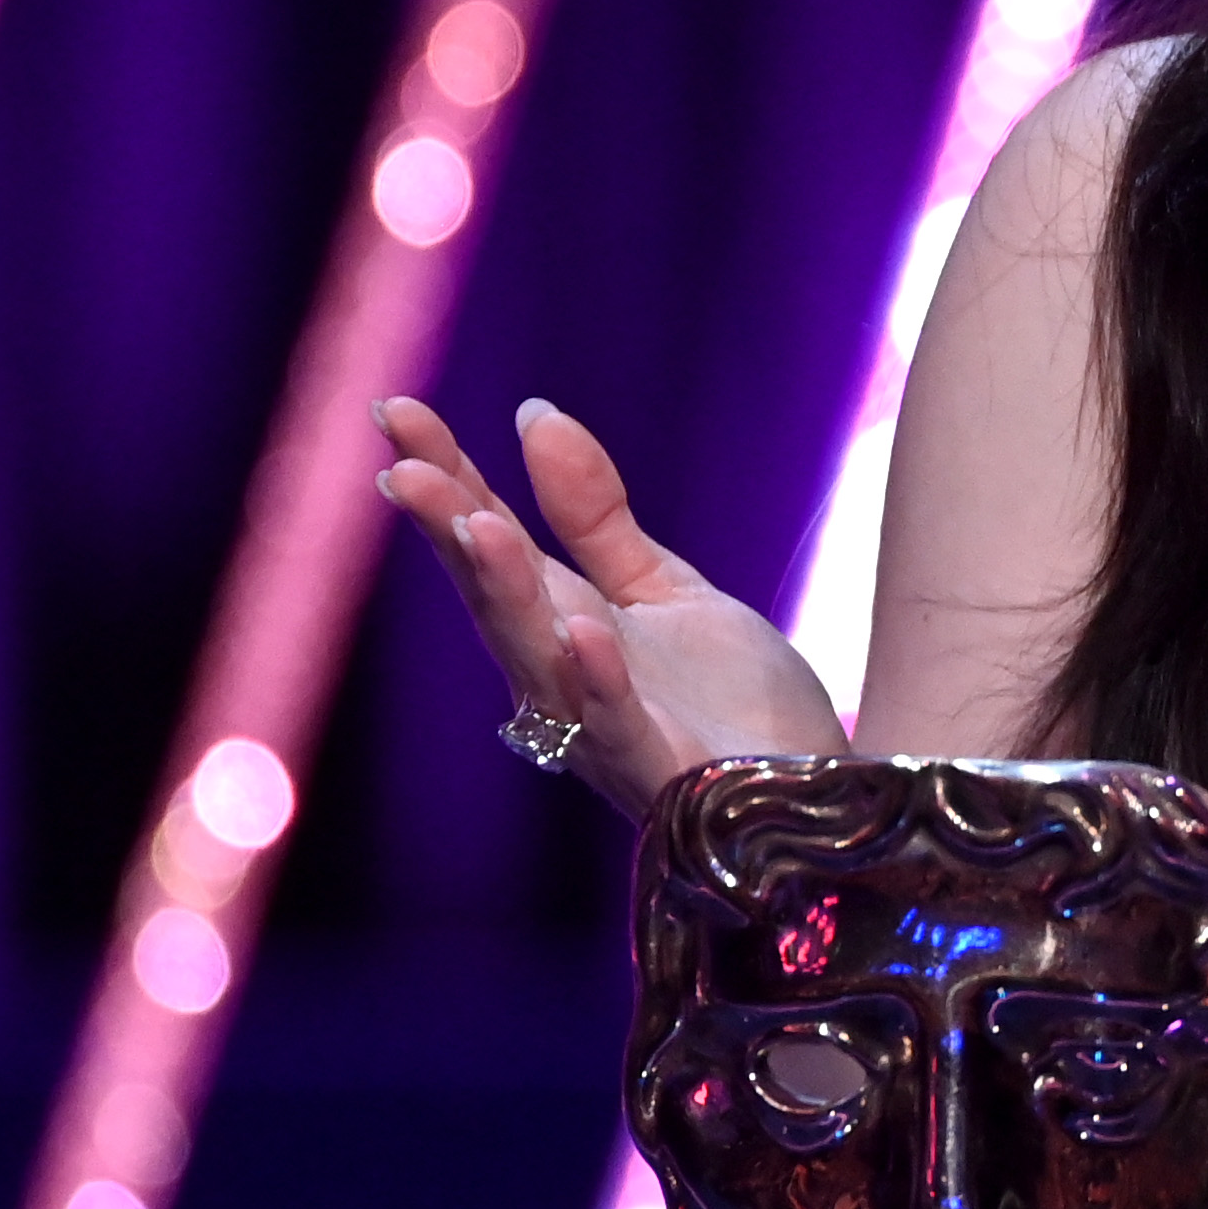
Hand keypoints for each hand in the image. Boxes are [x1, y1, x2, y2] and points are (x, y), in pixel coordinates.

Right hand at [374, 394, 848, 814]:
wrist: (811, 795)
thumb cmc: (732, 703)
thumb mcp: (663, 588)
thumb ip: (595, 516)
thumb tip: (532, 413)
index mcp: (560, 627)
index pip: (487, 543)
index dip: (444, 480)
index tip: (396, 413)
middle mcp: (563, 681)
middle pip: (494, 597)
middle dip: (448, 532)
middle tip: (403, 468)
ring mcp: (606, 732)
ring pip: (540, 659)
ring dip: (507, 593)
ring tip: (478, 524)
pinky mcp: (664, 773)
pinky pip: (619, 726)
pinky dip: (597, 681)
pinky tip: (583, 628)